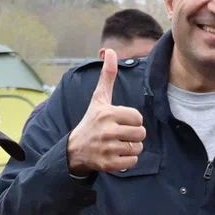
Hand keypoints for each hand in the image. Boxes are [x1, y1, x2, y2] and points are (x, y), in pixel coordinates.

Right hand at [64, 48, 145, 174]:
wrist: (74, 149)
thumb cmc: (91, 121)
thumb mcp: (99, 99)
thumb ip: (107, 76)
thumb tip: (109, 51)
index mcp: (107, 114)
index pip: (137, 118)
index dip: (132, 120)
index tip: (120, 122)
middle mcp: (107, 131)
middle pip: (140, 134)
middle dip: (133, 135)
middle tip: (120, 135)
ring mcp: (107, 149)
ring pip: (137, 148)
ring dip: (131, 148)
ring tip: (118, 145)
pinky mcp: (108, 164)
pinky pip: (131, 162)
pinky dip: (127, 160)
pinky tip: (116, 155)